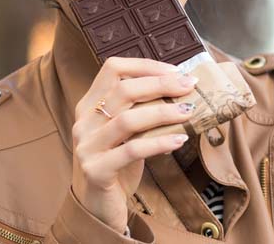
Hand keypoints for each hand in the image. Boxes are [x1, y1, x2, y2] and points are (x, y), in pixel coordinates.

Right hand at [70, 57, 197, 232]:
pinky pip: (132, 151)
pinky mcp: (96, 170)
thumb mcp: (126, 134)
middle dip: (161, 84)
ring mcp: (87, 146)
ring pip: (127, 119)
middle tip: (189, 85)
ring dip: (163, 112)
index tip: (176, 71)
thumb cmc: (117, 165)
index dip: (145, 66)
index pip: (113, 69)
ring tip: (189, 111)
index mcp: (88, 104)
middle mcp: (84, 121)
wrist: (96, 207)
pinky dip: (159, 143)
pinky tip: (179, 141)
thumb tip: (181, 92)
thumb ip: (141, 112)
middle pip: (123, 90)